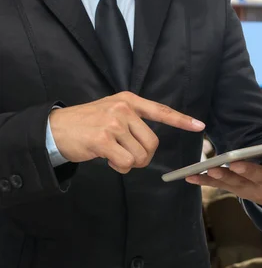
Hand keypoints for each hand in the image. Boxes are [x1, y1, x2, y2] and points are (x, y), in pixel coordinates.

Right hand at [49, 91, 204, 172]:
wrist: (55, 129)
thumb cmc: (87, 124)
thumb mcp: (112, 111)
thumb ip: (133, 120)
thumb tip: (151, 142)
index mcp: (129, 100)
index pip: (161, 111)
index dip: (182, 120)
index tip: (199, 126)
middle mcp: (123, 108)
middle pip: (153, 143)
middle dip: (144, 156)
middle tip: (128, 157)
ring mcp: (113, 123)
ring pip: (140, 155)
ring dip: (130, 163)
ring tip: (113, 155)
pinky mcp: (103, 139)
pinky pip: (126, 163)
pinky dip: (120, 167)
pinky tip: (107, 159)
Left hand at [186, 137, 261, 208]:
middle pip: (260, 177)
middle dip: (248, 170)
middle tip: (237, 161)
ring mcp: (253, 189)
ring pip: (237, 183)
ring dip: (223, 176)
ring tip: (211, 167)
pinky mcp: (237, 188)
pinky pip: (220, 186)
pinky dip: (204, 182)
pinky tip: (189, 178)